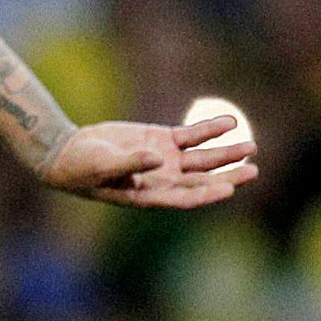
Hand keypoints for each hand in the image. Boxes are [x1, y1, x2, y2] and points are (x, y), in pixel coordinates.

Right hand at [39, 116, 257, 208]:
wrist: (68, 152)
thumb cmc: (81, 168)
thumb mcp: (103, 167)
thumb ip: (131, 163)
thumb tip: (159, 159)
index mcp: (150, 195)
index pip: (186, 198)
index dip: (207, 194)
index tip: (228, 189)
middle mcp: (164, 180)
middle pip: (203, 180)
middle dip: (229, 176)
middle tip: (252, 171)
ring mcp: (166, 160)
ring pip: (203, 158)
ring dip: (227, 153)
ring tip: (251, 146)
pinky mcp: (162, 140)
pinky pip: (192, 135)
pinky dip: (210, 130)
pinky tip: (230, 123)